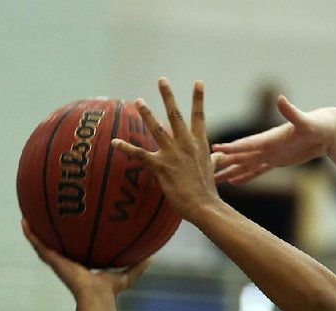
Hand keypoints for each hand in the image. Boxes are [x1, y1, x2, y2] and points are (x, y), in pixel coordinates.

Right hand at [22, 218, 149, 298]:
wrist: (96, 297)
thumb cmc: (109, 292)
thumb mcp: (125, 276)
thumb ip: (137, 267)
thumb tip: (151, 258)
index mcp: (81, 265)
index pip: (75, 249)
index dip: (72, 239)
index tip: (71, 226)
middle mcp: (68, 262)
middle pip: (57, 245)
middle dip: (51, 232)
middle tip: (46, 218)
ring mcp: (58, 262)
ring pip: (43, 244)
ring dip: (35, 231)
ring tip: (27, 216)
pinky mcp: (53, 261)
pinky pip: (38, 244)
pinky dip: (31, 234)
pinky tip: (24, 221)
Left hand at [114, 78, 220, 221]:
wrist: (204, 206)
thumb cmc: (208, 191)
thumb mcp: (212, 170)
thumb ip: (214, 159)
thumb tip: (220, 155)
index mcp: (199, 145)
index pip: (199, 117)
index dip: (198, 99)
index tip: (198, 82)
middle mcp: (186, 145)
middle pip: (176, 115)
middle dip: (168, 96)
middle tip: (162, 80)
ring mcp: (173, 154)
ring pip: (157, 129)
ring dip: (147, 113)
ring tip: (139, 100)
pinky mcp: (161, 166)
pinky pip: (140, 154)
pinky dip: (126, 148)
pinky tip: (115, 142)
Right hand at [211, 96, 335, 184]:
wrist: (327, 129)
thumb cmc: (318, 124)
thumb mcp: (306, 121)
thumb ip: (291, 111)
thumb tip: (280, 98)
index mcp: (270, 138)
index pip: (248, 144)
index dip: (233, 147)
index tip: (215, 149)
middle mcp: (266, 146)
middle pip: (241, 156)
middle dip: (224, 162)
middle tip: (205, 169)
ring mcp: (270, 154)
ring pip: (246, 165)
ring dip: (230, 171)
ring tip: (214, 178)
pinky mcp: (277, 161)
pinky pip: (258, 171)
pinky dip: (246, 176)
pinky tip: (234, 181)